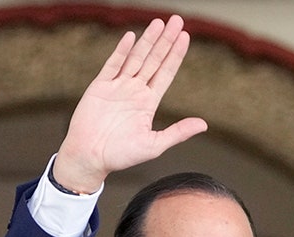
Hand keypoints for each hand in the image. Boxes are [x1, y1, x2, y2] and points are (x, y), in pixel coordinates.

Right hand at [52, 15, 207, 192]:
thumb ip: (177, 132)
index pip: (165, 73)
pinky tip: (131, 37)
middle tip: (177, 21)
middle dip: (166, 41)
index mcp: (148, 103)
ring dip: (148, 41)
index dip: (175, 55)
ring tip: (159, 23)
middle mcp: (135, 91)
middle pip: (154, 60)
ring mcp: (117, 87)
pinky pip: (113, 65)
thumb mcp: (154, 145)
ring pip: (136, 58)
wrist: (89, 157)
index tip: (186, 37)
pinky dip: (122, 51)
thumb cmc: (120, 155)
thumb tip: (203, 124)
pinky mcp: (100, 87)